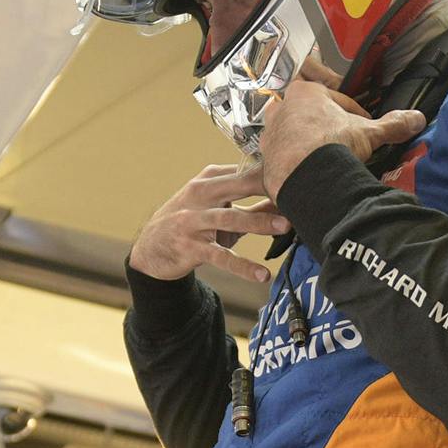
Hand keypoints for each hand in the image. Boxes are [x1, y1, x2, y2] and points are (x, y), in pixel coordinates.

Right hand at [129, 162, 291, 284]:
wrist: (150, 248)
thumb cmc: (191, 224)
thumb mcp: (218, 210)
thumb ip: (251, 206)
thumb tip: (287, 201)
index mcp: (208, 181)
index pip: (243, 172)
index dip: (269, 173)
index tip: (297, 174)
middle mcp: (199, 196)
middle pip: (238, 186)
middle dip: (266, 187)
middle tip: (296, 190)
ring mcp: (192, 221)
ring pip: (229, 219)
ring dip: (258, 221)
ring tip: (285, 226)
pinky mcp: (190, 248)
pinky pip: (220, 257)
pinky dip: (243, 266)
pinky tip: (262, 274)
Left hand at [257, 64, 426, 201]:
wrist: (306, 178)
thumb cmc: (332, 146)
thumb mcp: (368, 133)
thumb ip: (392, 124)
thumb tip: (416, 118)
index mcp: (306, 92)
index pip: (334, 98)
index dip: (352, 111)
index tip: (362, 123)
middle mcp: (282, 109)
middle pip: (307, 113)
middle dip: (323, 123)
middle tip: (339, 138)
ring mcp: (271, 135)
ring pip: (290, 133)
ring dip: (305, 143)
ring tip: (324, 157)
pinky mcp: (264, 159)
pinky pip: (281, 158)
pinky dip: (294, 164)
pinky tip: (308, 174)